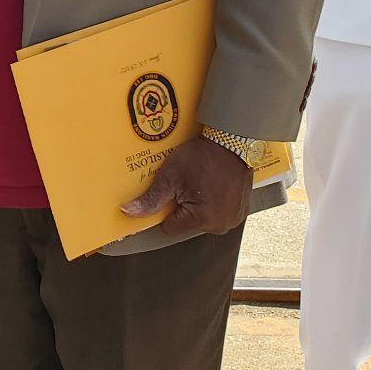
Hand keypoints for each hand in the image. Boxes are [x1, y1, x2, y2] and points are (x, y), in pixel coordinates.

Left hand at [121, 137, 252, 236]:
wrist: (232, 141)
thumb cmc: (202, 156)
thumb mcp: (170, 176)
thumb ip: (150, 199)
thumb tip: (129, 212)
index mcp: (202, 219)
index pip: (170, 227)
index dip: (165, 210)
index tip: (170, 193)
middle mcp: (220, 224)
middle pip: (187, 225)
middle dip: (183, 207)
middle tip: (186, 185)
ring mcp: (233, 218)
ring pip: (203, 220)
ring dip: (199, 206)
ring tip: (200, 184)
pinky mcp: (241, 211)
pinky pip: (218, 214)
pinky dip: (213, 203)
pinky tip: (211, 186)